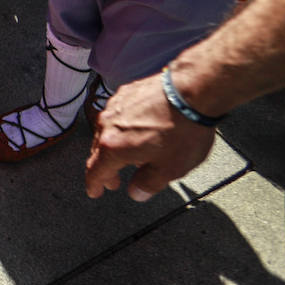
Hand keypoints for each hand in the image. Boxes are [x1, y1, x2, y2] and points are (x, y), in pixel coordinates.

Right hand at [85, 72, 216, 201]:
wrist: (191, 91)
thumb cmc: (182, 132)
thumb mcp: (170, 169)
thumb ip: (148, 184)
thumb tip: (136, 192)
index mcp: (112, 147)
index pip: (95, 171)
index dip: (94, 184)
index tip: (94, 192)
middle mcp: (107, 125)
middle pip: (98, 151)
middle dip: (105, 168)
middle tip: (114, 180)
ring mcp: (115, 106)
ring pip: (107, 131)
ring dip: (114, 145)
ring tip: (130, 154)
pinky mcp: (126, 92)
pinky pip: (118, 114)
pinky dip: (123, 127)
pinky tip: (138, 128)